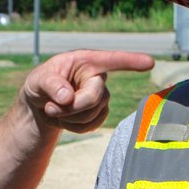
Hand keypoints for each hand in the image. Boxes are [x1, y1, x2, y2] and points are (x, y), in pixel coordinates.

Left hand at [21, 50, 154, 133]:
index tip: (150, 63)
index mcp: (86, 61)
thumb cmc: (40, 84)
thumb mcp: (38, 79)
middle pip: (96, 97)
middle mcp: (97, 78)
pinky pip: (92, 125)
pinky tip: (63, 119)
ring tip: (52, 109)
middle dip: (72, 107)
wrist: (40, 104)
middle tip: (51, 106)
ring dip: (69, 117)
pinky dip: (73, 127)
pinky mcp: (98, 114)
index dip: (131, 61)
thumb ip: (51, 84)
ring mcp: (100, 97)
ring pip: (94, 114)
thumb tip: (67, 97)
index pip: (112, 60)